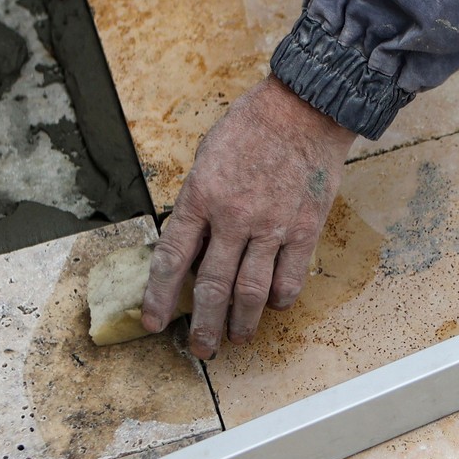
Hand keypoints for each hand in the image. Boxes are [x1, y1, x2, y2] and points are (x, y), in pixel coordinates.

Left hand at [142, 76, 355, 357]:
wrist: (304, 109)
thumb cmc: (251, 127)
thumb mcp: (207, 158)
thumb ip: (199, 202)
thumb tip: (193, 243)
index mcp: (201, 196)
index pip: (172, 259)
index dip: (159, 297)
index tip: (154, 323)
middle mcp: (233, 217)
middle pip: (212, 287)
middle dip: (204, 325)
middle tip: (200, 349)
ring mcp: (271, 226)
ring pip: (251, 291)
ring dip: (242, 322)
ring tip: (237, 338)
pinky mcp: (304, 228)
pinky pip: (290, 277)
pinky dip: (280, 298)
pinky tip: (274, 306)